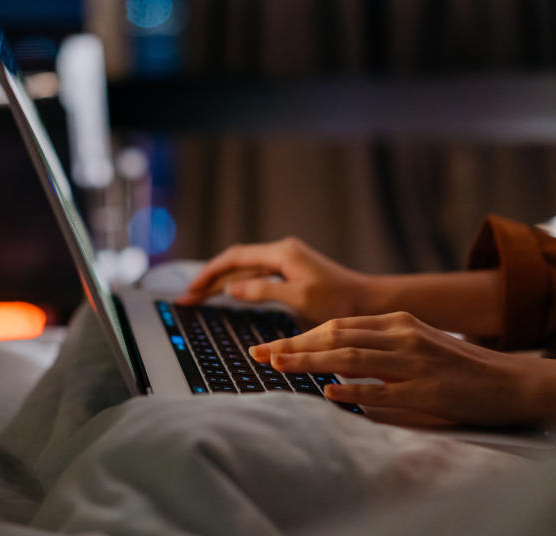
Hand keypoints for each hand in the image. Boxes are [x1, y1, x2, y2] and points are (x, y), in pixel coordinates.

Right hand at [176, 237, 371, 324]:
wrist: (369, 302)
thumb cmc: (339, 301)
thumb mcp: (298, 297)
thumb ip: (262, 290)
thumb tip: (230, 288)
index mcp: (281, 253)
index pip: (234, 258)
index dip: (210, 273)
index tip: (191, 291)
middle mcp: (282, 252)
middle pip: (236, 263)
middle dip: (210, 279)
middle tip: (187, 298)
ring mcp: (287, 261)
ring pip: (245, 270)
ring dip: (222, 283)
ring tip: (199, 298)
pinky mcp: (292, 273)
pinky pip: (257, 276)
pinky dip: (239, 285)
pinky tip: (228, 294)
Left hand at [249, 311, 523, 425]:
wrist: (510, 382)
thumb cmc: (457, 367)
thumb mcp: (415, 344)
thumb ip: (376, 348)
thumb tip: (333, 366)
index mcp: (397, 322)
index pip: (337, 325)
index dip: (299, 336)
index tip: (267, 346)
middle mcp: (402, 335)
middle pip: (336, 336)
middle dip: (294, 345)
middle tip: (259, 354)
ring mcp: (414, 362)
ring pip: (352, 357)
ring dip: (312, 361)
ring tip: (279, 366)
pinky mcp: (427, 390)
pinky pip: (383, 391)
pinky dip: (354, 390)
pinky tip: (330, 393)